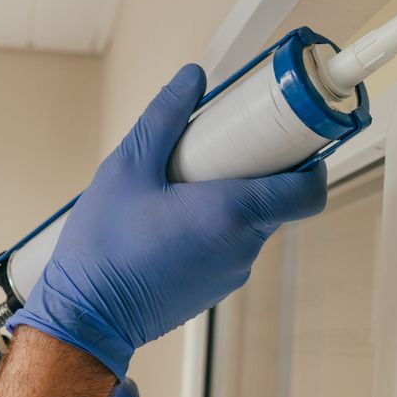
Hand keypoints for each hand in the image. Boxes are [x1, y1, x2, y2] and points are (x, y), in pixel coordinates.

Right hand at [8, 63, 326, 377]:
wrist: (86, 318)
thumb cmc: (104, 248)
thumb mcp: (127, 167)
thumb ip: (165, 118)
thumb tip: (192, 78)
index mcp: (233, 213)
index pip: (308, 190)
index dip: (311, 161)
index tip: (293, 137)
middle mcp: (243, 247)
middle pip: (278, 200)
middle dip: (258, 170)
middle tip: (222, 147)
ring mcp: (231, 273)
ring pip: (251, 224)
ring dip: (232, 200)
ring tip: (185, 184)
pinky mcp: (214, 289)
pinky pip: (229, 246)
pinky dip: (215, 226)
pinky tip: (174, 218)